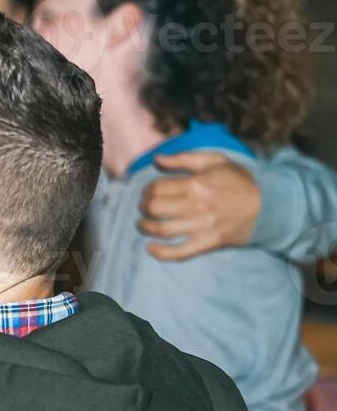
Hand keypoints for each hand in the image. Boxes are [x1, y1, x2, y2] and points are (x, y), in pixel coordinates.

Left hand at [139, 152, 259, 260]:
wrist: (269, 205)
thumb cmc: (239, 181)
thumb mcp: (215, 161)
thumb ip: (184, 158)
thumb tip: (156, 159)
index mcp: (198, 183)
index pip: (157, 188)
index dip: (146, 191)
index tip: (146, 192)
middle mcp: (198, 205)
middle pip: (155, 208)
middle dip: (143, 208)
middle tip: (143, 207)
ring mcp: (203, 226)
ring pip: (162, 230)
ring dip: (145, 228)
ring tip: (142, 224)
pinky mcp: (208, 243)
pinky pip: (180, 252)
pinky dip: (161, 253)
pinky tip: (149, 248)